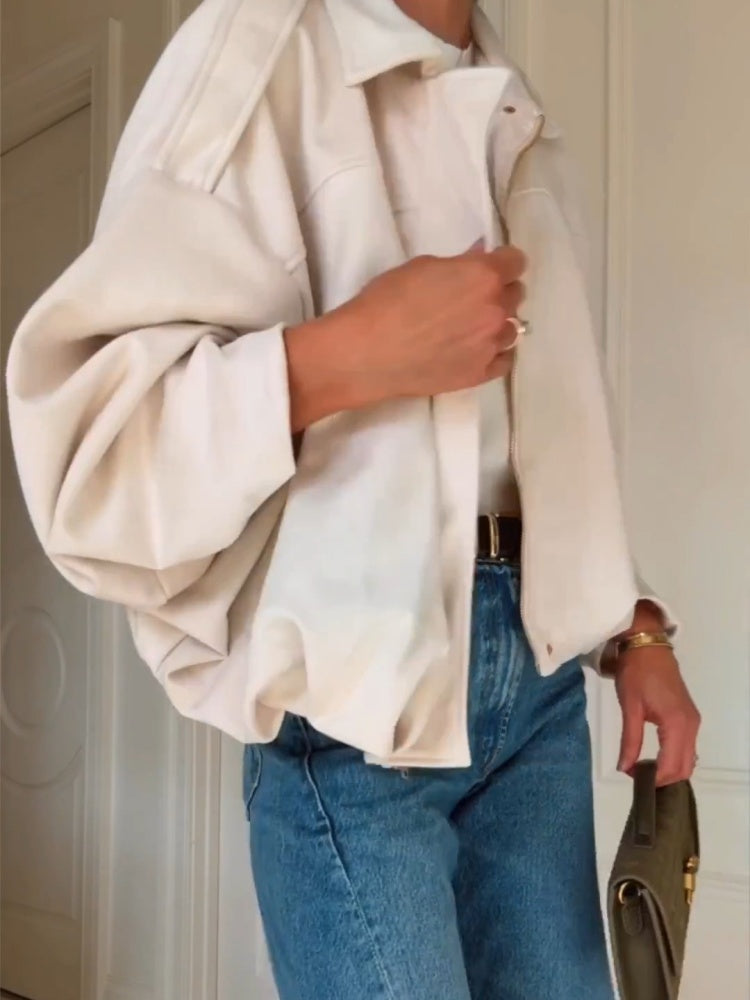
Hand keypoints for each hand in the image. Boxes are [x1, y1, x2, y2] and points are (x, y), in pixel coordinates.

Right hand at [284, 247, 526, 429]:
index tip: (488, 266)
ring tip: (470, 328)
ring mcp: (490, 345)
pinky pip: (504, 360)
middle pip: (516, 295)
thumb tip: (478, 257)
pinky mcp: (480, 374)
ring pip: (511, 329)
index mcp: (483, 276)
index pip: (516, 261)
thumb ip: (458, 264)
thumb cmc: (385, 301)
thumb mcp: (421, 267)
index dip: (502, 262)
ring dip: (496, 324)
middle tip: (472, 298)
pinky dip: (494, 353)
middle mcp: (495, 309)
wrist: (366, 353)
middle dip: (498, 291)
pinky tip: (476, 350)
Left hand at [615, 646, 700, 786]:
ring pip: (688, 758)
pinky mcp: (689, 716)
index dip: (653, 778)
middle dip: (663, 778)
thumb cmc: (635, 673)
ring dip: (669, 769)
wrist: (647, 645)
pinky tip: (654, 756)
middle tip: (637, 777)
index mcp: (677, 724)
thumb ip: (630, 740)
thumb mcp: (630, 708)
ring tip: (643, 769)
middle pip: (685, 767)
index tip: (631, 777)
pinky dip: (673, 757)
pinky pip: (686, 746)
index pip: (671, 765)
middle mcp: (691, 725)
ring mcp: (692, 721)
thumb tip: (624, 768)